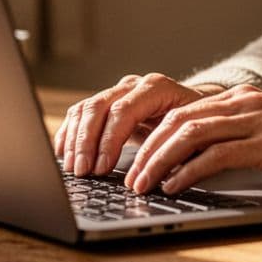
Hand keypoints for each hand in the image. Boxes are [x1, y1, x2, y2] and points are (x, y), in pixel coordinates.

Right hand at [52, 74, 223, 176]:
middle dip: (86, 143)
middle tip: (82, 172)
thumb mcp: (194, 136)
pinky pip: (80, 113)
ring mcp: (118, 91)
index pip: (123, 111)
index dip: (109, 141)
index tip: (101, 168)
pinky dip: (69, 133)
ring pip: (86, 109)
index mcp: (157, 88)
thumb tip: (150, 177)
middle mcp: (134, 85)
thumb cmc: (197, 124)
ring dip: (74, 140)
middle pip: (99, 108)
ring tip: (72, 168)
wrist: (198, 108)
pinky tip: (63, 152)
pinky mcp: (107, 102)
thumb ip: (174, 152)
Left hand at [123, 84, 261, 195]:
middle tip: (129, 175)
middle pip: (179, 120)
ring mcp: (257, 121)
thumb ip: (237, 137)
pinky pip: (218, 155)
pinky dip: (190, 171)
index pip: (183, 112)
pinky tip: (176, 185)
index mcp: (242, 98)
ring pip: (191, 134)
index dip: (152, 136)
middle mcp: (245, 103)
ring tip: (143, 183)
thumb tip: (196, 160)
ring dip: (160, 161)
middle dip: (147, 149)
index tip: (134, 159)